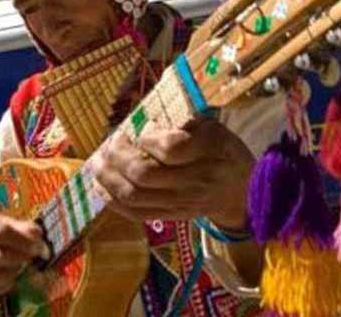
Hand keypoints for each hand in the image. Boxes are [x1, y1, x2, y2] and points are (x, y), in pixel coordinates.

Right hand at [0, 214, 46, 299]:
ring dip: (14, 273)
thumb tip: (38, 236)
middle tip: (28, 258)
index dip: (23, 242)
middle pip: (1, 256)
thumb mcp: (6, 223)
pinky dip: (4, 286)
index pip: (1, 232)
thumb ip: (24, 228)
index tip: (36, 247)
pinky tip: (8, 278)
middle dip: (21, 259)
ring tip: (17, 267)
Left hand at [94, 119, 254, 229]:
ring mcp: (181, 204)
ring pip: (133, 196)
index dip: (147, 138)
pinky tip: (101, 185)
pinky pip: (134, 213)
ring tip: (98, 162)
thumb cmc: (223, 152)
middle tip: (112, 142)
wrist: (242, 192)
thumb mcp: (214, 128)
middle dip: (117, 157)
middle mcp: (195, 181)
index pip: (170, 149)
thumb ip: (183, 123)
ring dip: (108, 178)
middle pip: (144, 175)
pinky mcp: (171, 217)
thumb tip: (145, 124)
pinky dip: (112, 199)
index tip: (142, 129)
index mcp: (209, 151)